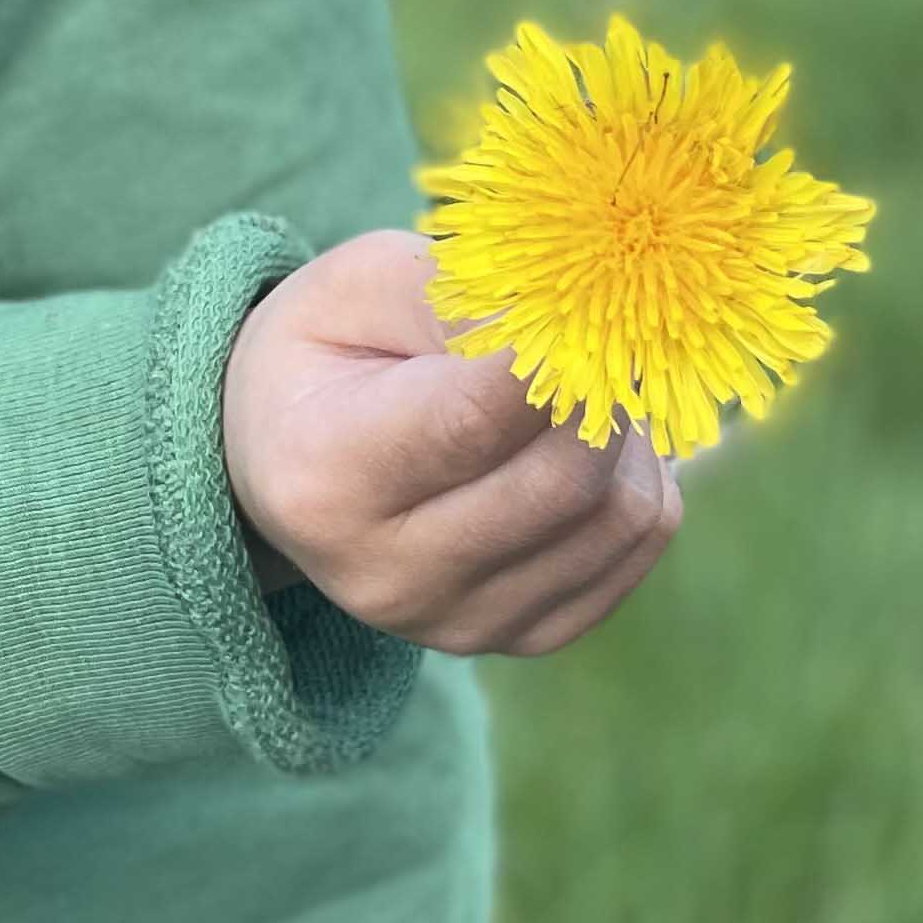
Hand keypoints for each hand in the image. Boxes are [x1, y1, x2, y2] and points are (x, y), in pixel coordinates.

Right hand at [221, 229, 683, 658]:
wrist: (285, 466)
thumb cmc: (328, 354)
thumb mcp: (361, 285)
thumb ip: (461, 293)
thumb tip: (571, 319)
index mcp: (328, 474)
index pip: (474, 421)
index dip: (552, 355)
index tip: (584, 299)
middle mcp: (389, 574)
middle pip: (562, 480)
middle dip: (605, 389)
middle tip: (597, 333)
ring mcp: (457, 621)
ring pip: (617, 520)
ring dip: (631, 436)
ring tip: (588, 387)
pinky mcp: (518, 636)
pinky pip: (632, 555)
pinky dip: (638, 486)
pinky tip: (589, 444)